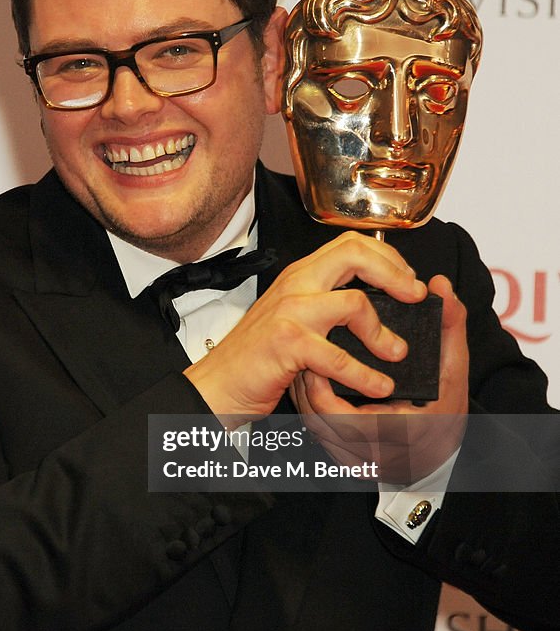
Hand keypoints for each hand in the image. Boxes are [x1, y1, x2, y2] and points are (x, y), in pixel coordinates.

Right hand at [184, 232, 426, 422]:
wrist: (216, 384)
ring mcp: (290, 312)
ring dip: (383, 333)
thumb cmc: (255, 357)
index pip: (350, 244)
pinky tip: (377, 386)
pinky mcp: (287, 343)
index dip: (386, 256)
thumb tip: (366, 302)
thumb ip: (321, 303)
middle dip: (395, 273)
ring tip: (397, 353)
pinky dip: (364, 374)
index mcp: (299, 276)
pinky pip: (338, 356)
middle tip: (415, 296)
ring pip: (354, 303)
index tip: (408, 279)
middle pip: (355, 254)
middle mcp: (295, 284)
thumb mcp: (290, 319)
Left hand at [290, 274, 468, 483]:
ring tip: (303, 366)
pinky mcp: (344, 456)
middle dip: (309, 393)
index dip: (326, 397)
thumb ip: (449, 328)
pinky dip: (309, 406)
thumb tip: (439, 286)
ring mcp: (357, 457)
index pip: (351, 422)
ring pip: (316, 430)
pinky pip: (317, 432)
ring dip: (305, 398)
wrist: (439, 452)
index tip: (318, 368)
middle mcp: (376, 452)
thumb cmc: (445, 411)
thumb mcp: (453, 370)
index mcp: (403, 432)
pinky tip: (308, 382)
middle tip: (304, 361)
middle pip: (324, 427)